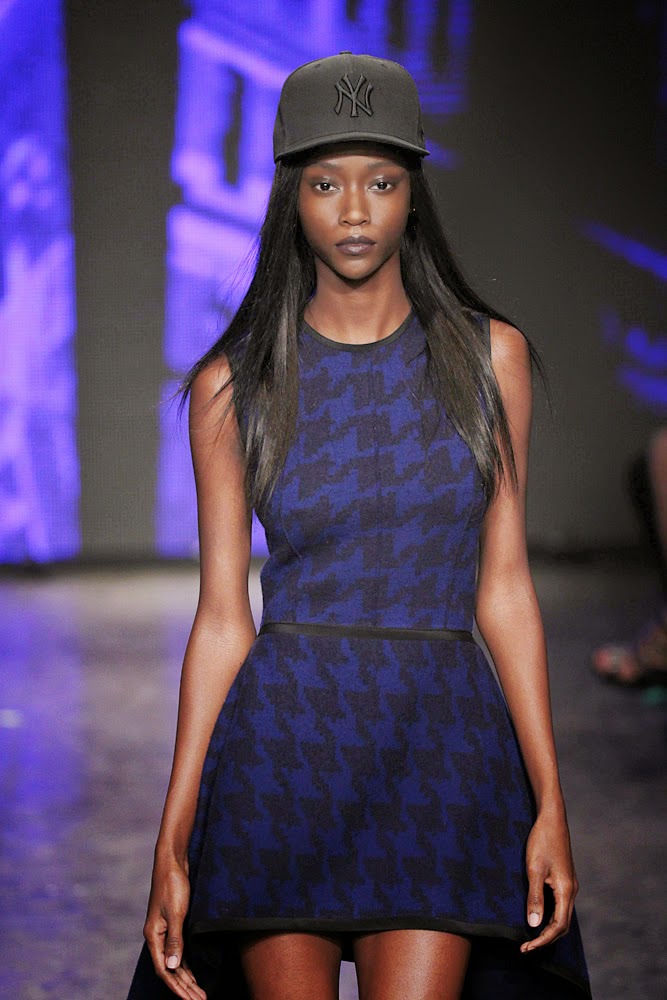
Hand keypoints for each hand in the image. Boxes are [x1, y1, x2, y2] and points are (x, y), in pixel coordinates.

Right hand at [143, 855, 206, 998]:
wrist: (172, 862)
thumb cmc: (173, 884)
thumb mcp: (176, 913)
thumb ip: (175, 940)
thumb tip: (172, 968)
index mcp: (153, 936)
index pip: (164, 970)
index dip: (177, 987)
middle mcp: (157, 937)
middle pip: (169, 970)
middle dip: (184, 988)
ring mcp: (164, 931)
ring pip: (174, 963)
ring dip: (186, 979)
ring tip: (198, 994)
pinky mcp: (173, 925)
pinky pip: (177, 952)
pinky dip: (185, 965)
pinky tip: (192, 974)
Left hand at [520, 808, 578, 952]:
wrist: (551, 818)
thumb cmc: (541, 841)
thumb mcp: (534, 869)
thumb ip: (535, 897)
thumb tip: (533, 925)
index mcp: (566, 890)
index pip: (558, 926)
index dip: (542, 940)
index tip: (526, 948)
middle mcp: (571, 890)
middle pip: (563, 925)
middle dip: (546, 938)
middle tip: (526, 947)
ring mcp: (569, 884)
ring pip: (562, 916)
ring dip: (548, 928)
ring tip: (529, 936)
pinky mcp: (564, 879)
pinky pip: (560, 905)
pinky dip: (550, 916)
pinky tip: (537, 916)